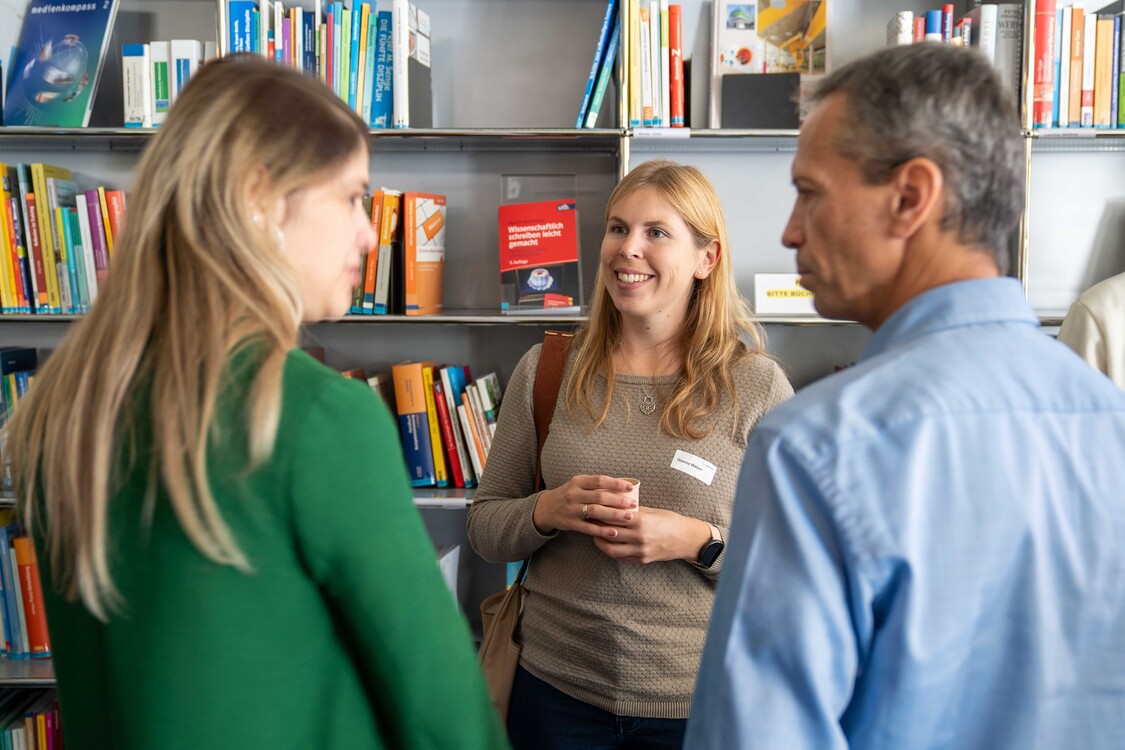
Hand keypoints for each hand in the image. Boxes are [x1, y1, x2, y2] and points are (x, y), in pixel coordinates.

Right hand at [532, 474, 637, 537]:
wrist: (546, 508)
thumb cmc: (569, 495)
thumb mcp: (578, 485)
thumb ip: (595, 485)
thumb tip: (622, 485)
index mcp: (578, 482)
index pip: (599, 480)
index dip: (615, 483)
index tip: (630, 487)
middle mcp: (573, 494)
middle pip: (600, 497)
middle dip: (619, 501)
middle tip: (633, 504)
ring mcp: (571, 509)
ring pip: (596, 512)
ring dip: (614, 515)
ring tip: (629, 517)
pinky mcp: (571, 523)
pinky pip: (589, 528)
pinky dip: (602, 530)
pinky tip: (615, 532)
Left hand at [593, 508, 711, 564]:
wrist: (686, 539)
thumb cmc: (670, 521)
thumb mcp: (651, 511)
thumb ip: (633, 510)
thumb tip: (615, 505)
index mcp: (640, 521)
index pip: (612, 517)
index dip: (599, 513)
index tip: (591, 508)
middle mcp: (638, 537)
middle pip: (608, 533)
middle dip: (595, 526)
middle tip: (588, 520)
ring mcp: (639, 551)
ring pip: (610, 549)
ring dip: (599, 542)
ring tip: (594, 534)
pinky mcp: (641, 560)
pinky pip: (620, 557)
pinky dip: (611, 550)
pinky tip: (606, 544)